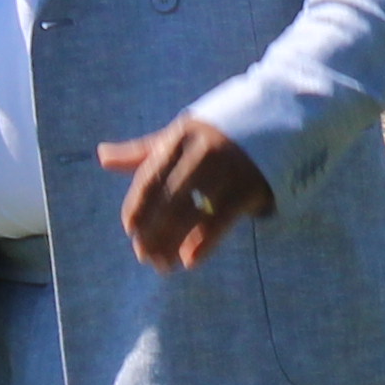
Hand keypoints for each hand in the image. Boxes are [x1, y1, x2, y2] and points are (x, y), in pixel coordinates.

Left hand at [105, 112, 274, 269]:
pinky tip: (189, 261)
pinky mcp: (251, 186)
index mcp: (181, 136)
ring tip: (164, 265)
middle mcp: (202, 149)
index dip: (137, 205)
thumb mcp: (184, 135)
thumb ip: (145, 151)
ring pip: (190, 212)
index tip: (130, 230)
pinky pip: (220, 220)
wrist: (282, 119)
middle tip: (145, 257)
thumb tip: (102, 156)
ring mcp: (228, 167)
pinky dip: (203, 243)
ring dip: (172, 243)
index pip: (150, 176)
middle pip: (166, 199)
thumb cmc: (222, 133)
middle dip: (152, 231)